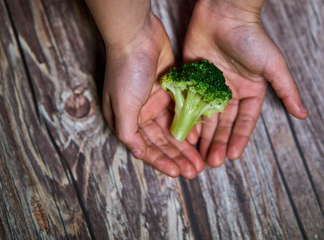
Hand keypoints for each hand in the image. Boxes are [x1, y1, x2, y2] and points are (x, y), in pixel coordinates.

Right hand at [103, 14, 203, 177]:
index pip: (146, 147)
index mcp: (127, 119)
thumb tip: (139, 153)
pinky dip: (190, 124)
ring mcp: (157, 102)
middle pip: (162, 141)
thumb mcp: (122, 105)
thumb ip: (129, 132)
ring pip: (174, 129)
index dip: (161, 161)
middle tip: (195, 170)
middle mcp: (142, 113)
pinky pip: (183, 112)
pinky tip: (199, 136)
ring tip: (200, 159)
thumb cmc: (126, 71)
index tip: (178, 173)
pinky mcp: (171, 90)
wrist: (138, 35)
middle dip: (177, 156)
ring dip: (186, 144)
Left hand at [183, 0, 307, 166]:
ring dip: (202, 135)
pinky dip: (187, 117)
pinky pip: (189, 102)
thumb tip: (303, 114)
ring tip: (197, 155)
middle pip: (223, 123)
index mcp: (249, 91)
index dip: (238, 139)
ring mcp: (210, 86)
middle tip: (212, 162)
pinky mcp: (193, 79)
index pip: (244, 121)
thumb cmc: (251, 38)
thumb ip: (286, 90)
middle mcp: (229, 91)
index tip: (231, 156)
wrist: (224, 13)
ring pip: (205, 116)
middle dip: (217, 142)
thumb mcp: (273, 66)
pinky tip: (184, 133)